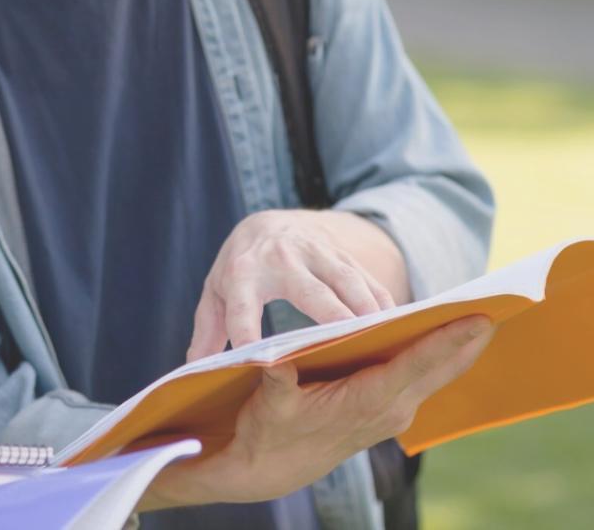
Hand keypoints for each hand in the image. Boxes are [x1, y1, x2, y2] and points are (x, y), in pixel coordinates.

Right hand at [143, 315, 493, 509]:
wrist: (270, 468)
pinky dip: (443, 356)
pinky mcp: (389, 410)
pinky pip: (426, 378)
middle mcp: (390, 410)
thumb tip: (276, 361)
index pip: (417, 365)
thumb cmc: (268, 431)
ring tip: (485, 312)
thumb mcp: (268, 405)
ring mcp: (394, 413)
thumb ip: (277, 382)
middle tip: (503, 306)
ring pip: (439, 374)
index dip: (449, 340)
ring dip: (462, 348)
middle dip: (471, 340)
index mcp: (367, 402)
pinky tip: (453, 337)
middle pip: (442, 369)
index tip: (479, 317)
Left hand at [188, 209, 407, 360]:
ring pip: (346, 281)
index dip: (248, 331)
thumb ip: (206, 333)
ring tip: (385, 340)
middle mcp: (280, 260)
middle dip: (330, 317)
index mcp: (242, 274)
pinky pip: (367, 278)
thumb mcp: (214, 296)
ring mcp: (314, 253)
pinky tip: (400, 326)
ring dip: (367, 310)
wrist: (266, 223)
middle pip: (308, 292)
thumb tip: (193, 371)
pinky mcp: (340, 253)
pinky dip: (384, 301)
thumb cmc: (239, 270)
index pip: (243, 307)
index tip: (258, 361)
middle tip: (349, 348)